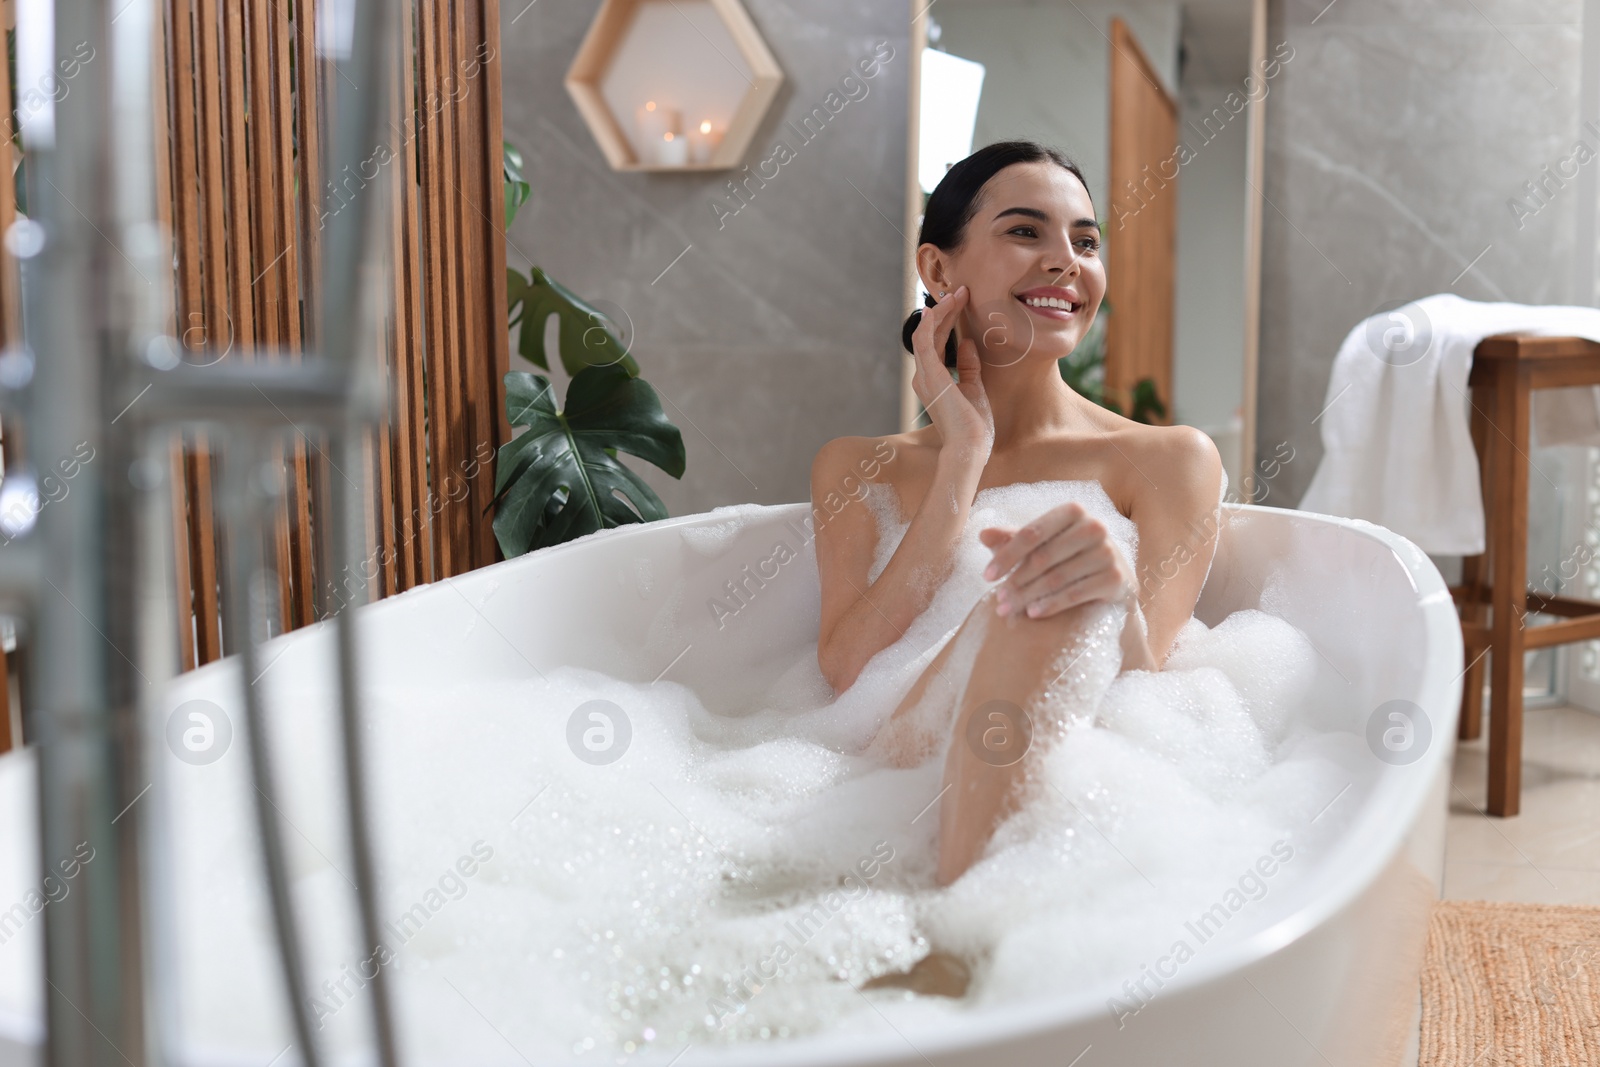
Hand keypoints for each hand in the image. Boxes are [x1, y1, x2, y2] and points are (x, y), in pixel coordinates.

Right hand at [909, 286, 992, 464]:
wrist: (971, 447)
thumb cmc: (973, 426)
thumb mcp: (974, 389)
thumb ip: (969, 367)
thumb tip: (969, 343)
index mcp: (934, 380)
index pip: (938, 342)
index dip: (949, 320)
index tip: (963, 301)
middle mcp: (925, 377)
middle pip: (932, 335)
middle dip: (946, 310)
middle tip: (961, 291)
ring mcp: (925, 377)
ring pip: (927, 334)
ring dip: (941, 312)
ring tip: (956, 294)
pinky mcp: (931, 377)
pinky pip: (925, 344)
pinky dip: (929, 324)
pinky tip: (937, 308)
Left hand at [978, 502, 1135, 617]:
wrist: (1112, 579)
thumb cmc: (1069, 555)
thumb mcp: (1042, 544)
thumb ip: (1013, 539)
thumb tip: (982, 535)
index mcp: (1072, 511)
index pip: (1031, 533)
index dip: (1006, 556)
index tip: (987, 577)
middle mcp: (1094, 527)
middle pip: (1042, 558)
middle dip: (1015, 581)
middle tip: (998, 600)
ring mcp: (1108, 552)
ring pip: (1057, 577)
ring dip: (1028, 596)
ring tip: (1008, 609)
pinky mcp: (1116, 578)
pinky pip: (1075, 594)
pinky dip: (1050, 605)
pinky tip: (1033, 613)